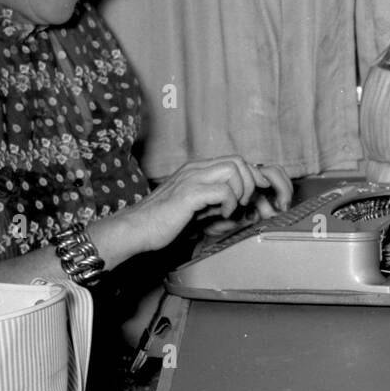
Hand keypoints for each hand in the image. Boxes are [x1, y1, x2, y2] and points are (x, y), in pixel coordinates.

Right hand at [103, 156, 286, 258]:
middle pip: (239, 161)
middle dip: (250, 183)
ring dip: (241, 191)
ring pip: (234, 169)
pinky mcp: (189, 194)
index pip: (235, 161)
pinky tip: (222, 215)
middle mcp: (195, 168)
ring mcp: (191, 178)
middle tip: (243, 203)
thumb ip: (216, 201)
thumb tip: (240, 206)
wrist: (136, 229)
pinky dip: (230, 204)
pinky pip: (223, 190)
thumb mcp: (197, 208)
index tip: (253, 196)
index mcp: (197, 169)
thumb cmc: (163, 222)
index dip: (251, 177)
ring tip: (232, 209)